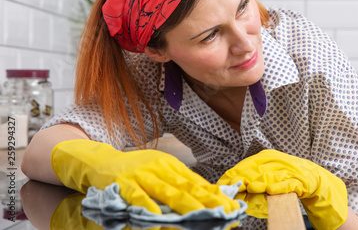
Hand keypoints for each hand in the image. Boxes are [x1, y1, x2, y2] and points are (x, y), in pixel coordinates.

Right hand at [51, 139, 240, 214]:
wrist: (103, 161)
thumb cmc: (136, 170)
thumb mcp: (161, 171)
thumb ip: (181, 183)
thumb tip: (210, 196)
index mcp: (172, 166)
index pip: (197, 182)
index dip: (215, 195)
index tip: (231, 206)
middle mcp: (160, 168)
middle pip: (188, 188)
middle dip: (208, 203)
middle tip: (224, 214)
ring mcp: (143, 176)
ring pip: (168, 193)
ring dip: (186, 207)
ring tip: (201, 219)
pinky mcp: (125, 184)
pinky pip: (140, 198)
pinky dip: (150, 208)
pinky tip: (160, 219)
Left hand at [217, 149, 347, 228]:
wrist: (313, 176)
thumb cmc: (286, 174)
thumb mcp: (268, 171)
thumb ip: (252, 176)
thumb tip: (232, 184)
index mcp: (267, 156)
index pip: (247, 163)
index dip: (235, 173)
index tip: (223, 183)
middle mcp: (277, 161)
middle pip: (257, 169)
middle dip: (244, 178)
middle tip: (233, 187)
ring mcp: (288, 171)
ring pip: (271, 176)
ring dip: (260, 182)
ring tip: (250, 187)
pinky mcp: (298, 182)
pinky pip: (287, 184)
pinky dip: (279, 187)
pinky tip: (270, 190)